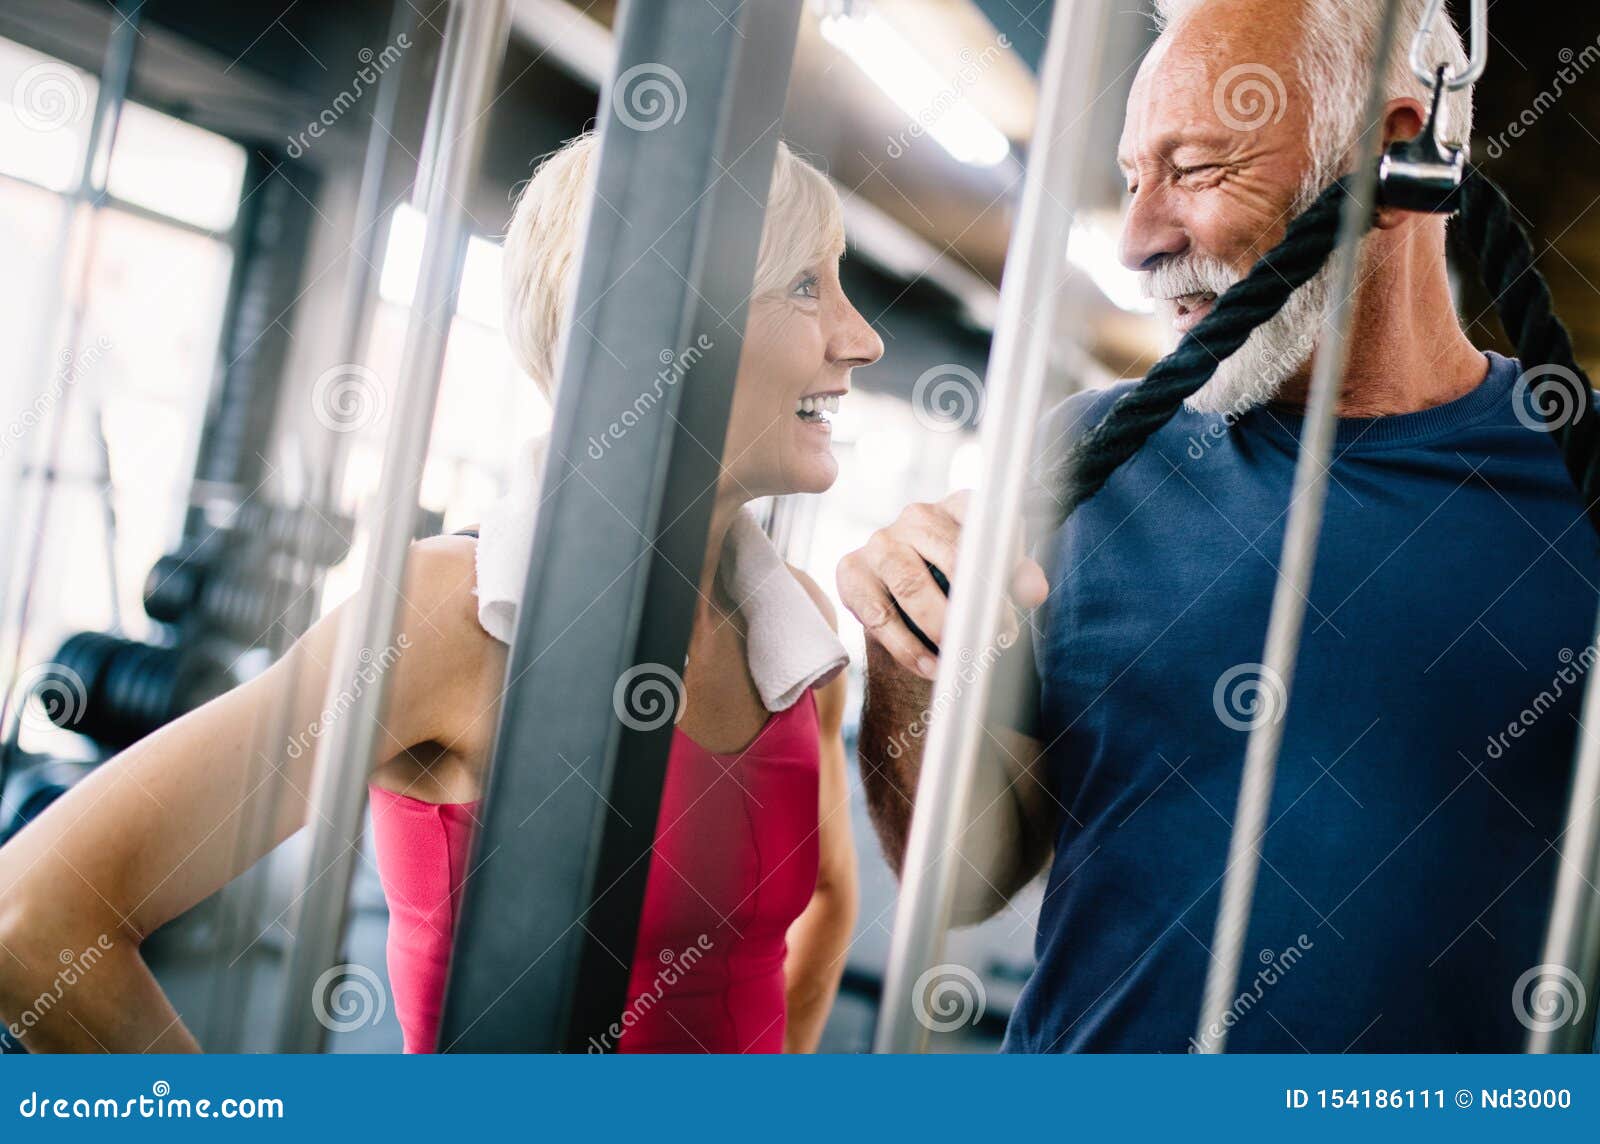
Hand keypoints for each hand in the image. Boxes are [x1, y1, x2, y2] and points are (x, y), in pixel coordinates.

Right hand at [836, 490, 1047, 680]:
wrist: (907, 608)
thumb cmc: (959, 587)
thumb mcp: (993, 579)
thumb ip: (1017, 579)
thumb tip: (1033, 590)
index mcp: (958, 507)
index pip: (988, 525)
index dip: (1005, 565)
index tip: (1017, 608)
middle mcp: (917, 516)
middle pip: (951, 557)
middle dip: (975, 606)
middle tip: (992, 643)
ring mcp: (880, 542)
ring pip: (910, 585)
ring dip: (938, 628)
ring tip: (958, 661)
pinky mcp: (851, 571)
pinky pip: (878, 614)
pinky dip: (906, 647)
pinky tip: (929, 666)